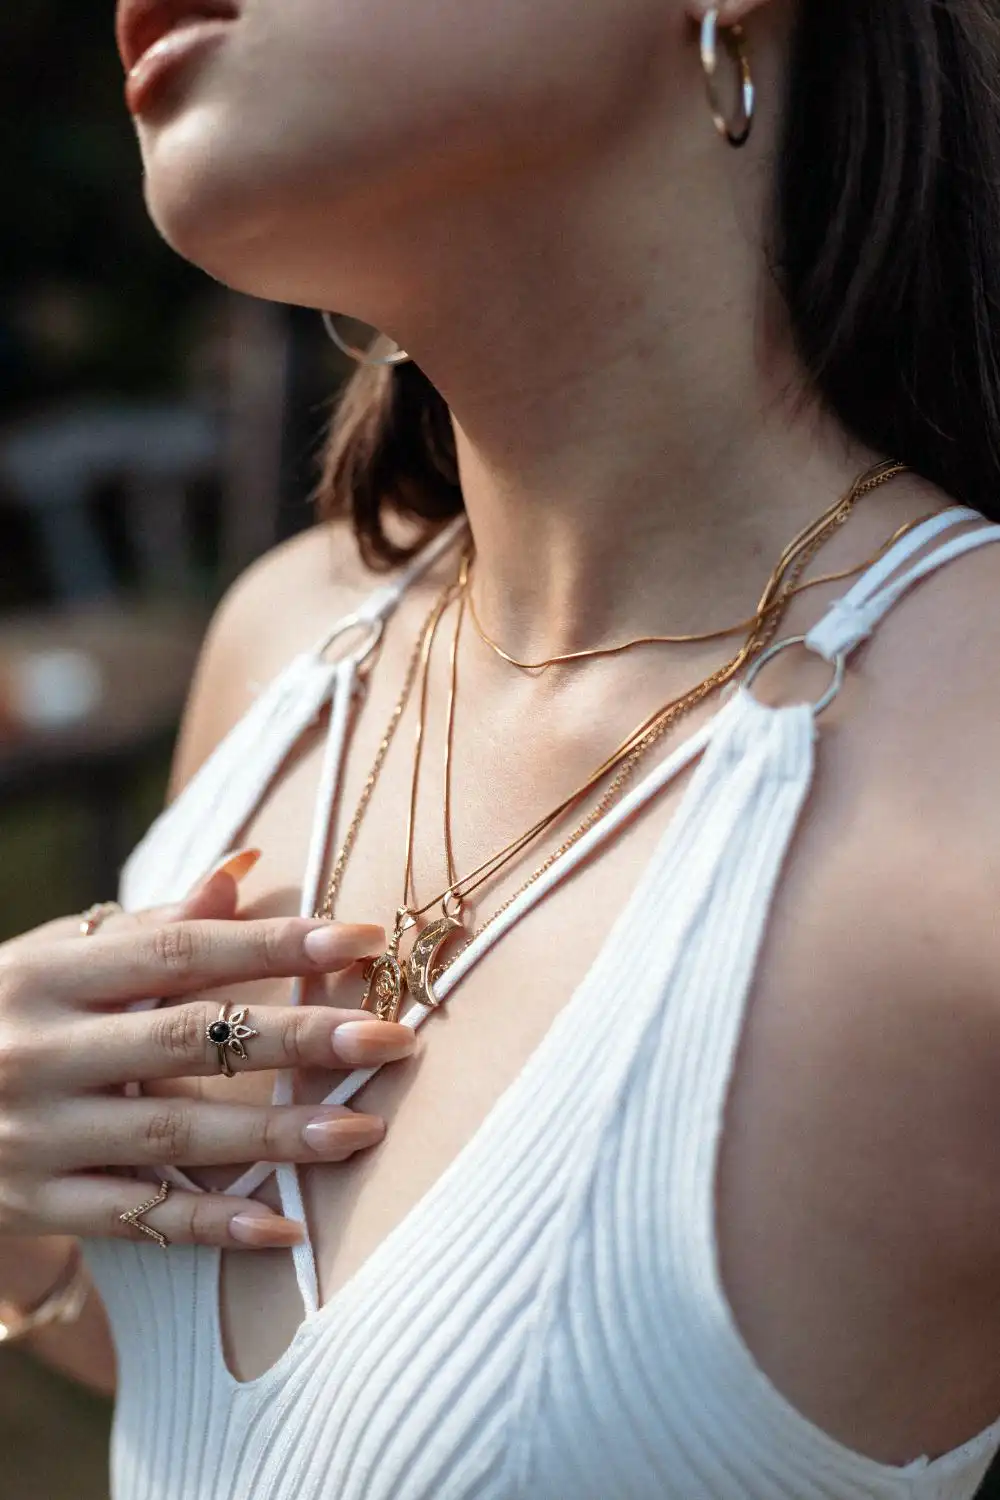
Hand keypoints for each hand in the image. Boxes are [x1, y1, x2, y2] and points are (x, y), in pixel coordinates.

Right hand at [0, 857, 413, 1249]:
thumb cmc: (5, 1012)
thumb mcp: (58, 957)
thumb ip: (153, 924)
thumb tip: (246, 869)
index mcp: (50, 973)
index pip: (182, 951)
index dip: (275, 943)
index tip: (363, 939)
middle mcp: (40, 1050)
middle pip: (187, 1040)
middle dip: (297, 1037)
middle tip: (390, 1037)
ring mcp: (34, 1133)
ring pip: (169, 1134)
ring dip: (271, 1136)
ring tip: (360, 1129)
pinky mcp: (35, 1203)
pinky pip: (134, 1220)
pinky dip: (209, 1225)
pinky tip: (284, 1223)